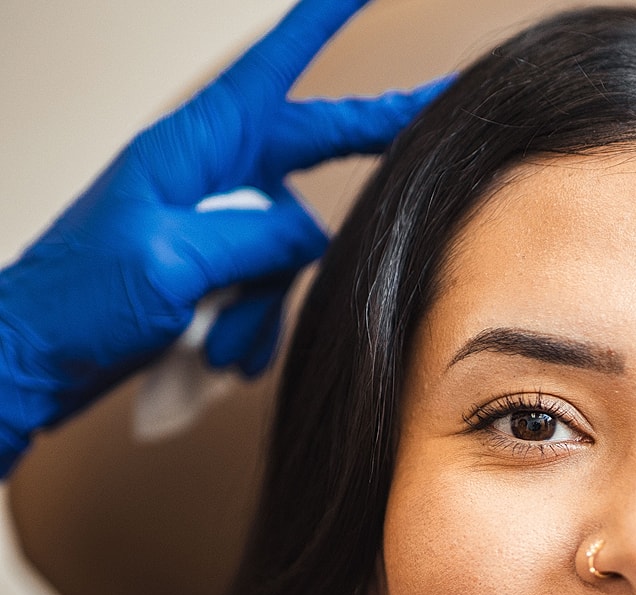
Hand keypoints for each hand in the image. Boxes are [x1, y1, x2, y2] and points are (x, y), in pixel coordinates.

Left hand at [0, 0, 450, 473]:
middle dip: (369, 139)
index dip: (323, 20)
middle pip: (311, 146)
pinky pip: (264, 297)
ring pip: (289, 253)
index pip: (273, 66)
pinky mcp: (211, 275)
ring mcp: (214, 226)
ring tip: (214, 338)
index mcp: (193, 147)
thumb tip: (310, 233)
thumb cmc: (77, 301)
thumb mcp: (173, 261)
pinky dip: (246, 333)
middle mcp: (210, 177)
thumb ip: (255, 237)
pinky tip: (212, 352)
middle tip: (434, 110)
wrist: (35, 359)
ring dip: (260, 307)